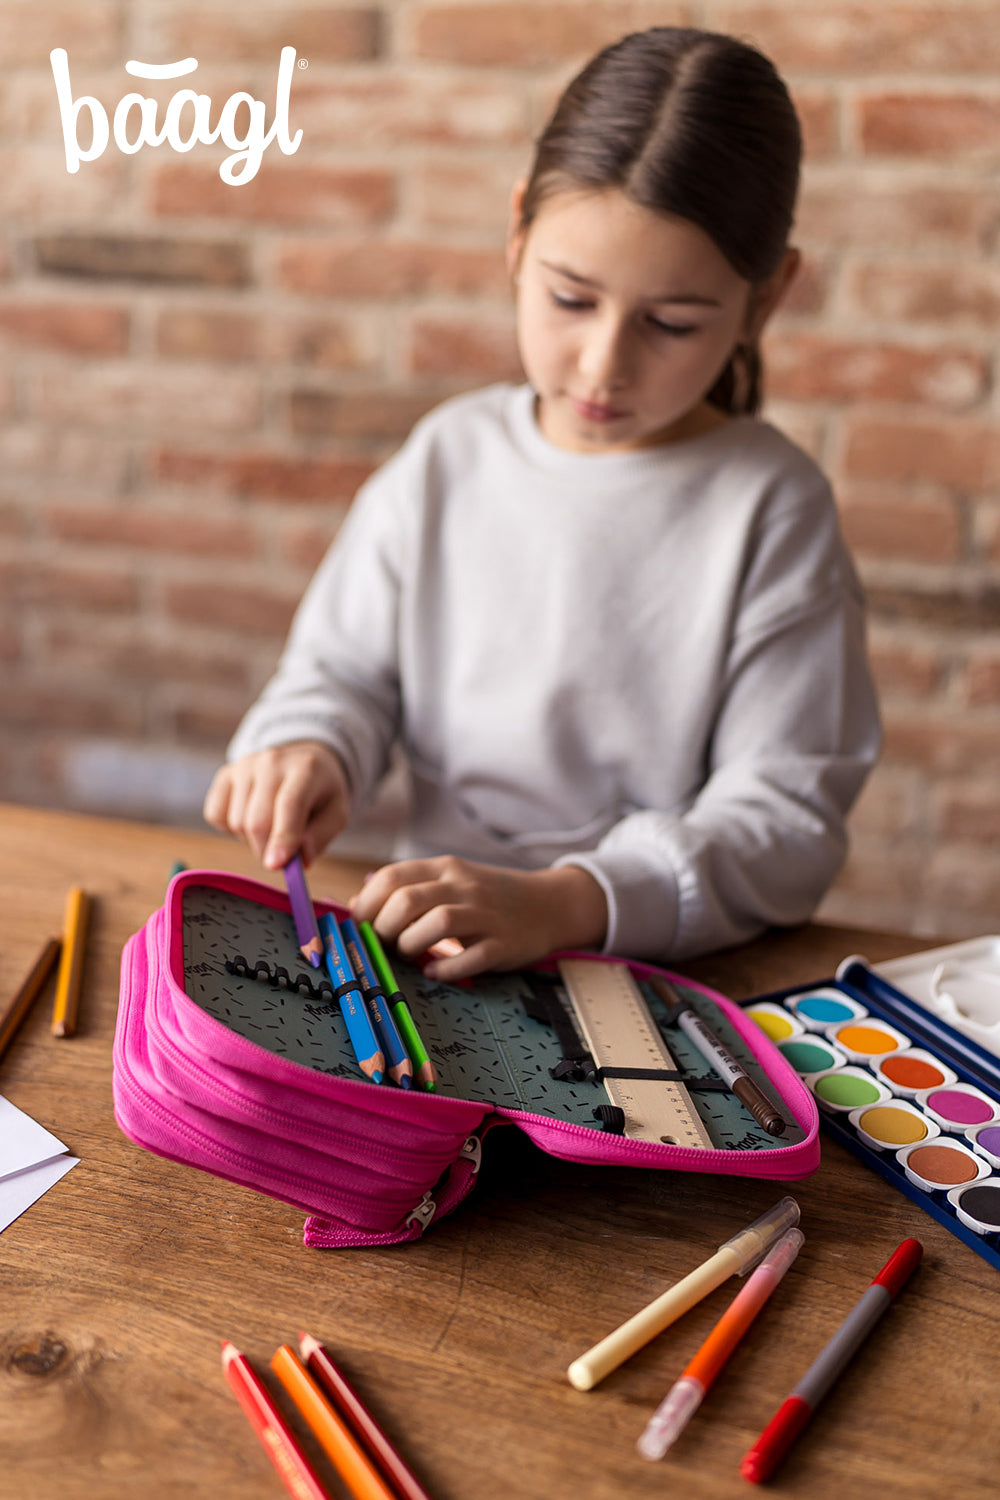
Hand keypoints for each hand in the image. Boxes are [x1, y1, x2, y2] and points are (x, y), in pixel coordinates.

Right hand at [203, 741, 350, 868]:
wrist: (302, 761)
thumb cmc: (320, 793)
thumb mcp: (336, 813)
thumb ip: (320, 836)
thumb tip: (299, 857)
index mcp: (305, 769)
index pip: (289, 805)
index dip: (282, 837)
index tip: (276, 865)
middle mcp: (271, 762)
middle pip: (257, 821)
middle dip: (267, 850)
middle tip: (281, 855)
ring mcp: (244, 766)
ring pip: (237, 823)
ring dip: (252, 839)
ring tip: (271, 826)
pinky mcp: (225, 774)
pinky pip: (216, 815)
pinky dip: (230, 828)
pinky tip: (250, 817)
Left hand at [349, 855, 607, 979]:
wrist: (550, 904)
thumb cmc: (489, 897)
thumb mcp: (449, 881)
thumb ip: (406, 888)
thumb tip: (356, 904)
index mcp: (445, 869)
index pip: (392, 876)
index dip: (368, 904)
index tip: (364, 925)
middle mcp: (464, 886)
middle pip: (408, 900)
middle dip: (386, 928)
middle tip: (387, 944)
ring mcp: (485, 915)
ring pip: (438, 922)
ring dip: (412, 945)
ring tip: (410, 955)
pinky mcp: (503, 944)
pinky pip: (470, 957)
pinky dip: (445, 969)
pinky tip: (436, 972)